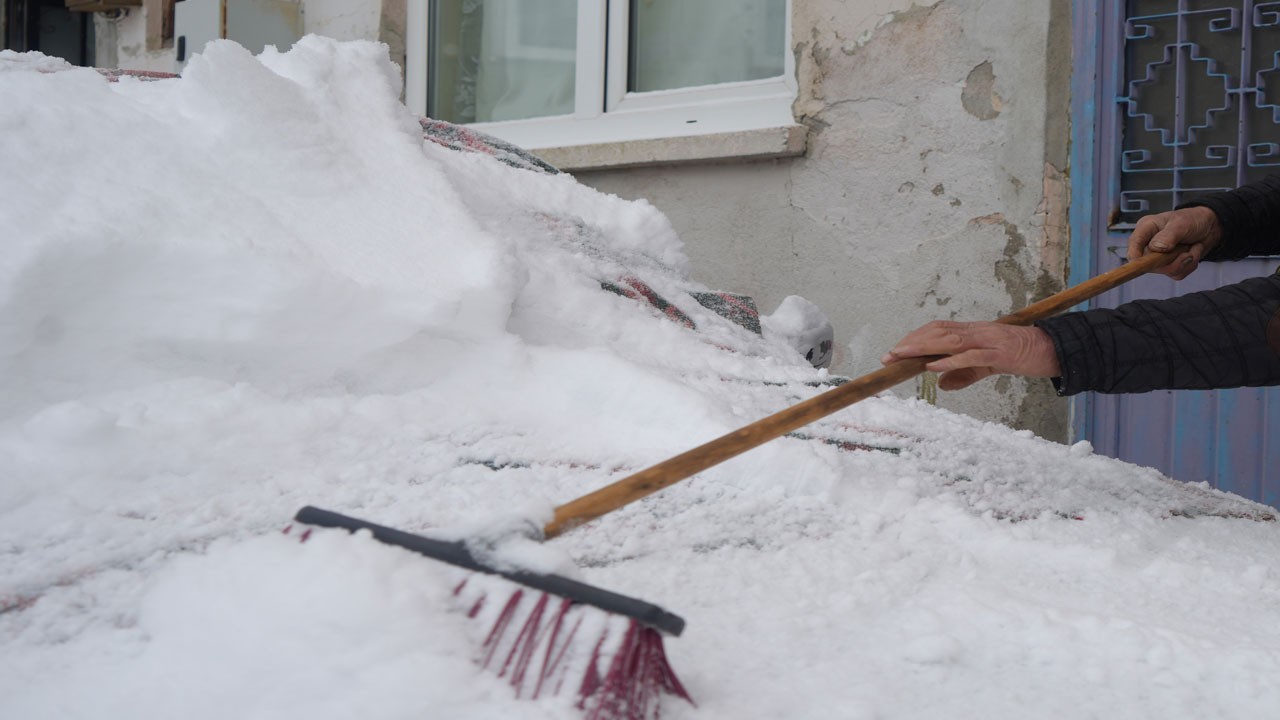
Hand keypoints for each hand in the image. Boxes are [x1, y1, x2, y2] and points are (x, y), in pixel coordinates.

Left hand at [880, 321, 1060, 390]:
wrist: (1051, 348)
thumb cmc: (1018, 354)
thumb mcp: (987, 366)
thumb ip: (963, 374)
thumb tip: (941, 385)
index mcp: (971, 332)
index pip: (936, 329)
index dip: (914, 338)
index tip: (895, 351)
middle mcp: (975, 331)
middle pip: (936, 332)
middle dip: (910, 343)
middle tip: (889, 356)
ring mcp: (987, 339)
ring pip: (948, 339)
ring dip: (922, 347)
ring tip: (902, 356)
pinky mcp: (998, 352)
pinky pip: (970, 355)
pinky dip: (949, 360)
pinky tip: (933, 366)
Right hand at [1126, 206, 1222, 279]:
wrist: (1211, 227)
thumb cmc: (1193, 219)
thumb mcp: (1181, 223)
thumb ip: (1168, 235)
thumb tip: (1156, 248)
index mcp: (1146, 229)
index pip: (1133, 244)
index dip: (1135, 256)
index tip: (1144, 262)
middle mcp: (1149, 244)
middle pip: (1150, 264)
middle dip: (1173, 260)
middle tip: (1186, 250)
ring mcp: (1158, 257)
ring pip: (1166, 271)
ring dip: (1185, 262)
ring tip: (1192, 248)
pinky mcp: (1169, 266)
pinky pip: (1176, 274)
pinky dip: (1189, 266)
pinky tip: (1192, 253)